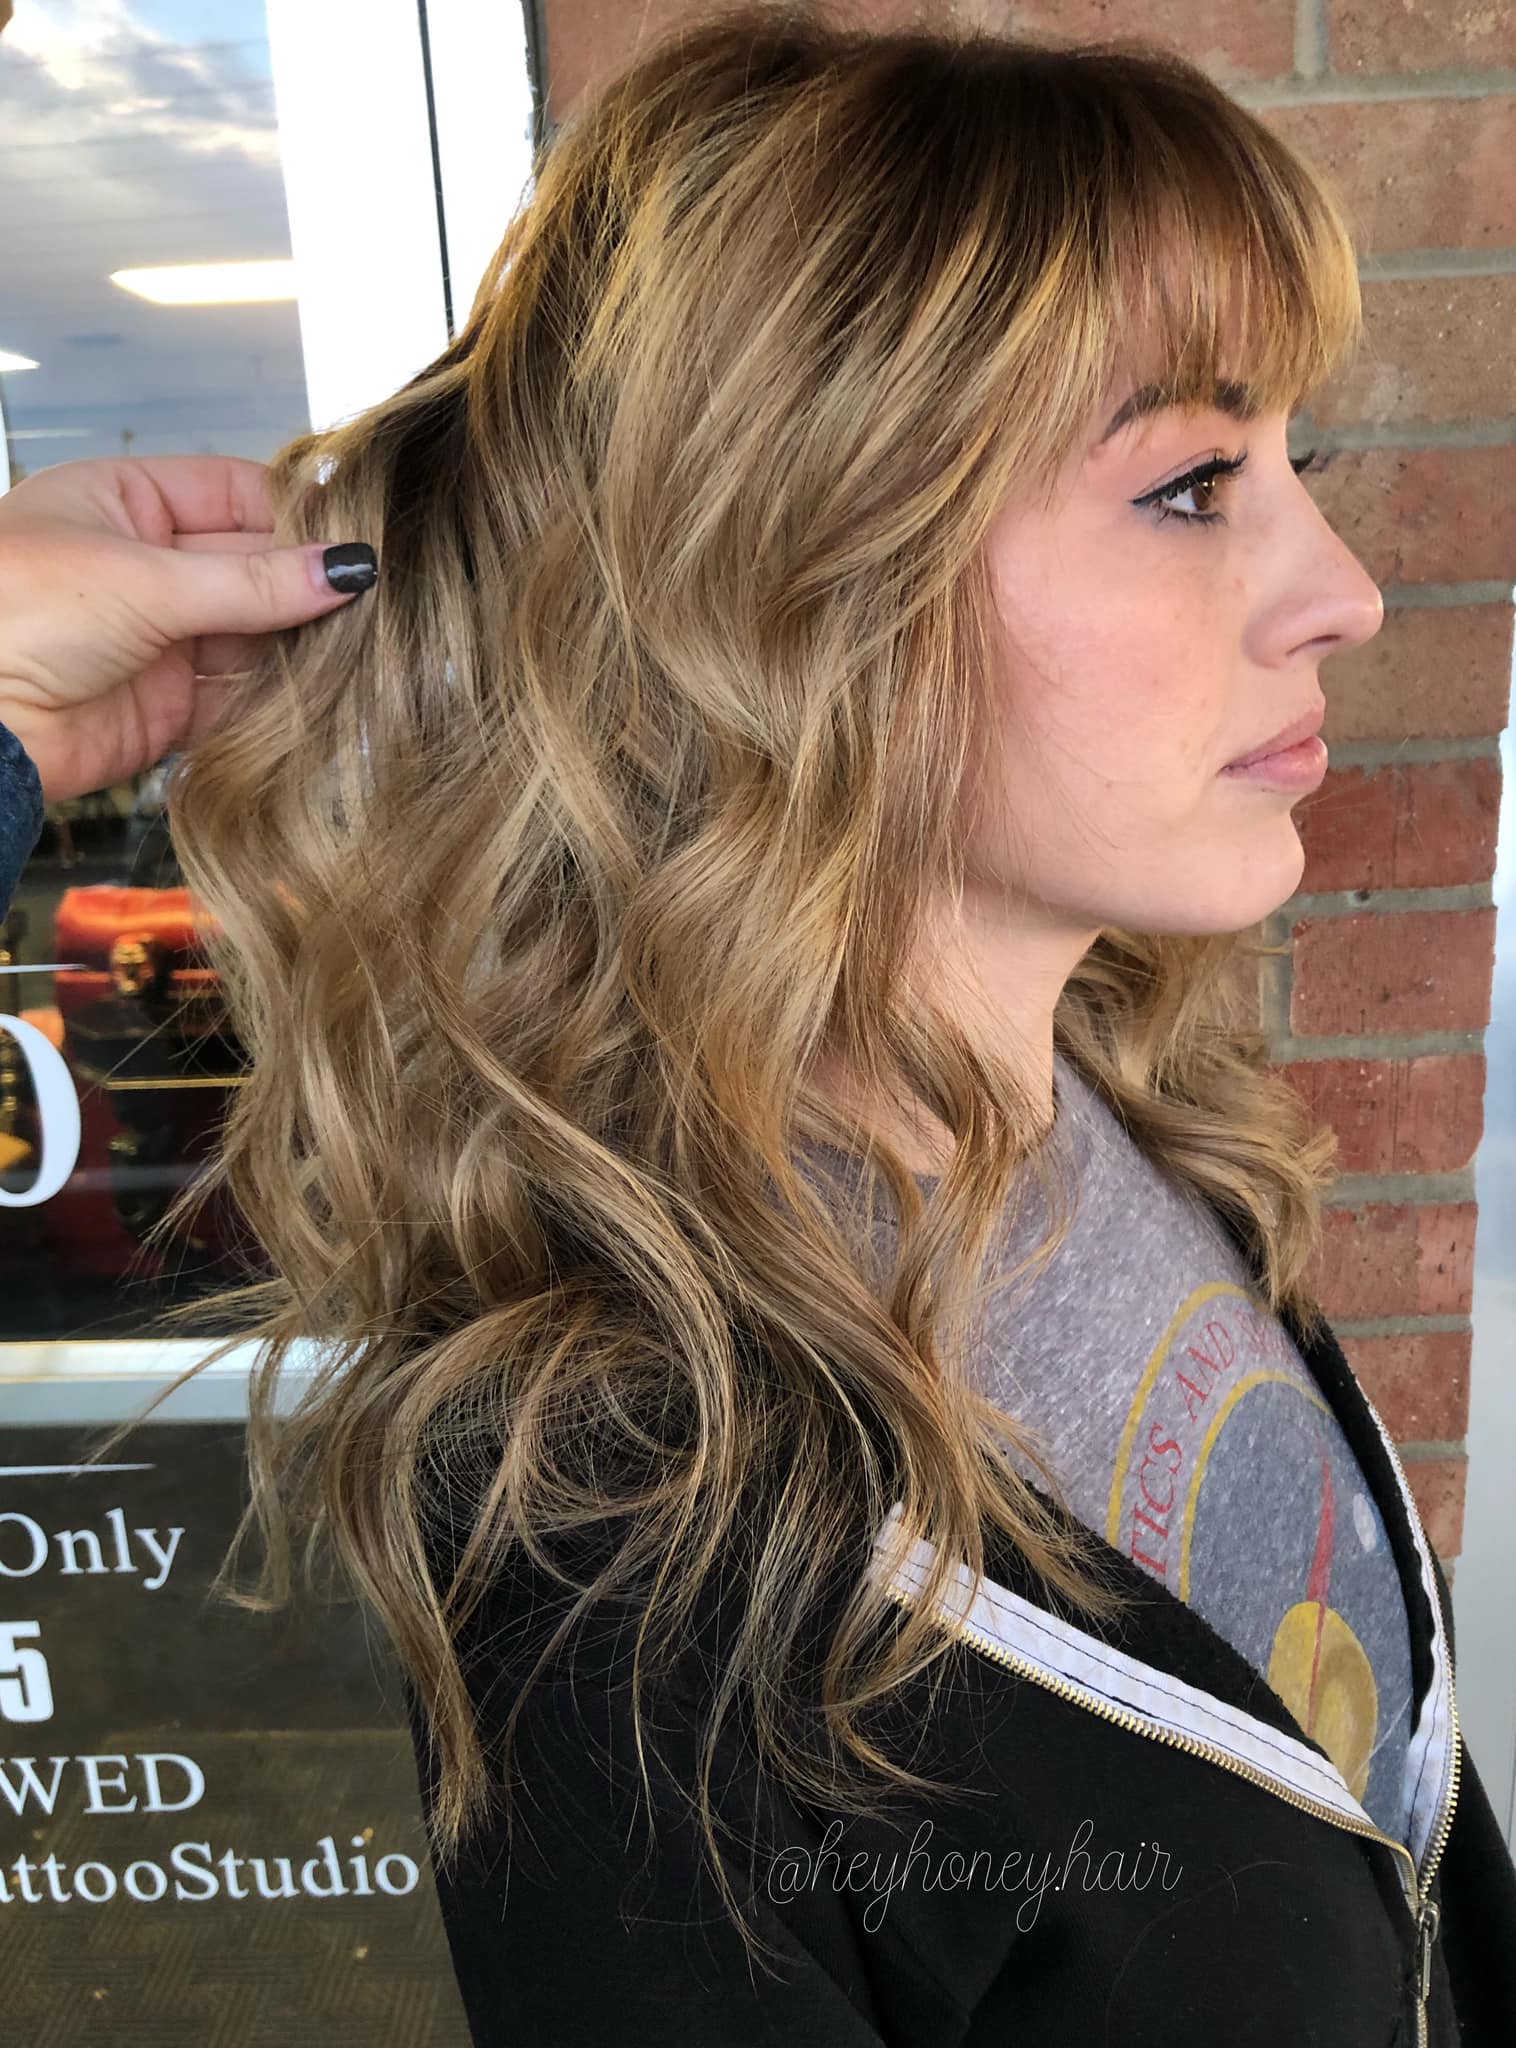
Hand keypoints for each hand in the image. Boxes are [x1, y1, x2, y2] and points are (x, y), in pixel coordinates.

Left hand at [0, 454, 376, 803]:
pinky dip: (279, 699)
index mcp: (125, 501)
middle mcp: (147, 564)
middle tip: (377, 598)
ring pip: (253, 633)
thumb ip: (253, 583)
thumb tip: (348, 568)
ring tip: (362, 647)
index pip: (235, 493)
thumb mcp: (145, 583)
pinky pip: (240, 695)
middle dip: (305, 585)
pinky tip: (323, 693)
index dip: (297, 514)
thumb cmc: (20, 614)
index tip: (359, 537)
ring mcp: (160, 636)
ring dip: (299, 644)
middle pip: (252, 566)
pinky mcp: (169, 705)